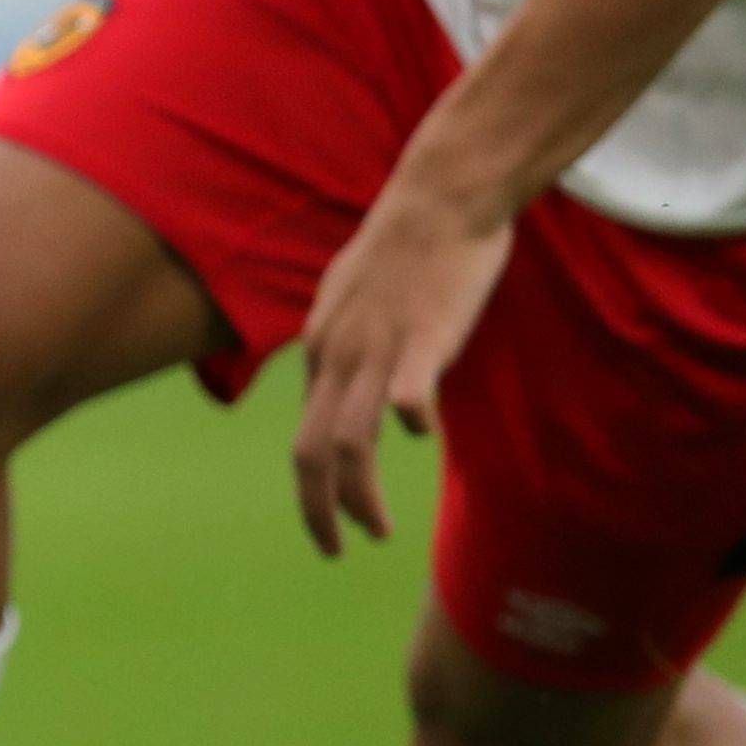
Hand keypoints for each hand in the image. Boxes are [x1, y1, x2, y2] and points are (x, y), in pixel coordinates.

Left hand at [289, 175, 514, 554]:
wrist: (439, 194)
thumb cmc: (407, 247)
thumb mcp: (355, 302)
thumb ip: (349, 345)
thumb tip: (354, 388)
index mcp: (321, 349)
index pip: (306, 434)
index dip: (315, 486)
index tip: (333, 518)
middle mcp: (337, 353)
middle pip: (311, 450)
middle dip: (317, 509)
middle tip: (333, 551)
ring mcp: (378, 345)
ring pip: (350, 437)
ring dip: (357, 495)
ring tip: (375, 532)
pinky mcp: (424, 333)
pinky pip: (406, 386)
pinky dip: (406, 416)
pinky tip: (421, 436)